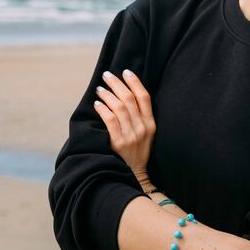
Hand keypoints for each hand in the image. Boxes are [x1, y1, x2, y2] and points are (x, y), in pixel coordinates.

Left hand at [93, 69, 155, 184]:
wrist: (134, 177)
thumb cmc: (137, 154)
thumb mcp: (146, 135)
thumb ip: (139, 118)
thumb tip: (124, 96)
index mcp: (151, 124)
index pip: (144, 97)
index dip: (135, 82)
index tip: (126, 72)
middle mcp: (142, 128)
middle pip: (129, 99)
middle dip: (117, 84)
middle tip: (107, 75)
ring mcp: (131, 135)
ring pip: (119, 107)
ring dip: (108, 94)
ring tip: (100, 89)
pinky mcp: (119, 143)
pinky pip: (110, 120)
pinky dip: (103, 109)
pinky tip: (97, 104)